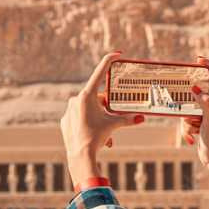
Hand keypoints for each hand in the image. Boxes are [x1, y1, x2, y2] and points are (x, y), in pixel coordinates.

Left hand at [60, 52, 144, 183]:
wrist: (80, 155)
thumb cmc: (97, 137)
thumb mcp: (114, 125)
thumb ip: (128, 119)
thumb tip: (142, 118)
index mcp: (87, 95)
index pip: (100, 72)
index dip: (109, 61)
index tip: (117, 53)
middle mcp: (76, 99)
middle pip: (98, 97)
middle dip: (107, 107)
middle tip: (111, 118)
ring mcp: (69, 110)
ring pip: (90, 109)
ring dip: (99, 118)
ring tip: (104, 134)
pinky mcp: (66, 120)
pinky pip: (80, 117)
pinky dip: (89, 123)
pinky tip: (91, 134)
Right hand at [181, 56, 208, 172]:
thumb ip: (204, 104)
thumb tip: (196, 88)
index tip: (199, 59)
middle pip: (198, 91)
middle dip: (190, 99)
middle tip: (184, 99)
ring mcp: (204, 113)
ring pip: (188, 107)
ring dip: (187, 119)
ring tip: (195, 130)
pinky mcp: (197, 122)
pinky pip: (185, 118)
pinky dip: (186, 128)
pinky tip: (192, 138)